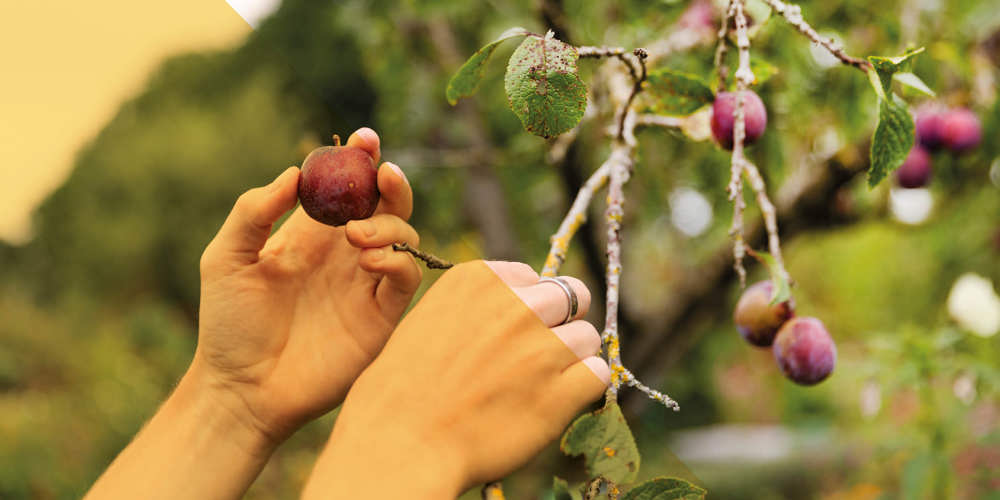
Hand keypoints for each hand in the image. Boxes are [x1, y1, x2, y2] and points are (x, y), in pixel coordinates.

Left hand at [192, 128, 421, 442]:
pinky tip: (370, 259)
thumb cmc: (228, 324)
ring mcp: (365, 284)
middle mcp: (345, 254)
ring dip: (390, 224)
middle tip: (383, 172)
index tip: (364, 139)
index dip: (360, 160)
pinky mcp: (379, 317)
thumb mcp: (226, 258)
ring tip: (356, 235)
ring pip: (404, 236)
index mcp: (312, 235)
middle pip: (386, 205)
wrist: (240, 388)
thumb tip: (294, 173)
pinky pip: (406, 278)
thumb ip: (254, 212)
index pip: (346, 188)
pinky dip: (399, 260)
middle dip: (392, 182)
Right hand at [302, 261, 609, 498]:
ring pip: (589, 337)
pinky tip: (556, 403)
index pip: (533, 277)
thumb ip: (478, 307)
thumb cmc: (404, 389)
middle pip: (571, 297)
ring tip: (538, 386)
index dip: (527, 306)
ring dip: (571, 359)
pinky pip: (599, 374)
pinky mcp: (563, 390)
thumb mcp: (430, 320)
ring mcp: (543, 346)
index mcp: (480, 279)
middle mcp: (517, 304)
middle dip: (559, 323)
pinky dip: (584, 389)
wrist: (400, 443)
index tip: (510, 332)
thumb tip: (522, 309)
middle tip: (535, 357)